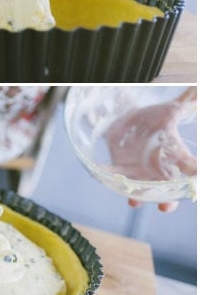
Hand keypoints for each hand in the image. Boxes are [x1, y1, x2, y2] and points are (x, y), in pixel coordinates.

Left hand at [104, 88, 195, 212]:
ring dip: (139, 197)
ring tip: (134, 201)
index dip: (194, 180)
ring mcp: (138, 171)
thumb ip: (188, 101)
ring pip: (141, 190)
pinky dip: (109, 178)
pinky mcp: (119, 166)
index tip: (196, 182)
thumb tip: (198, 87)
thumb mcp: (171, 110)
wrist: (129, 115)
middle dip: (168, 201)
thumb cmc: (155, 118)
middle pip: (166, 190)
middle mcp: (158, 169)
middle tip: (166, 207)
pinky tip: (105, 178)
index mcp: (174, 159)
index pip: (190, 172)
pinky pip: (113, 175)